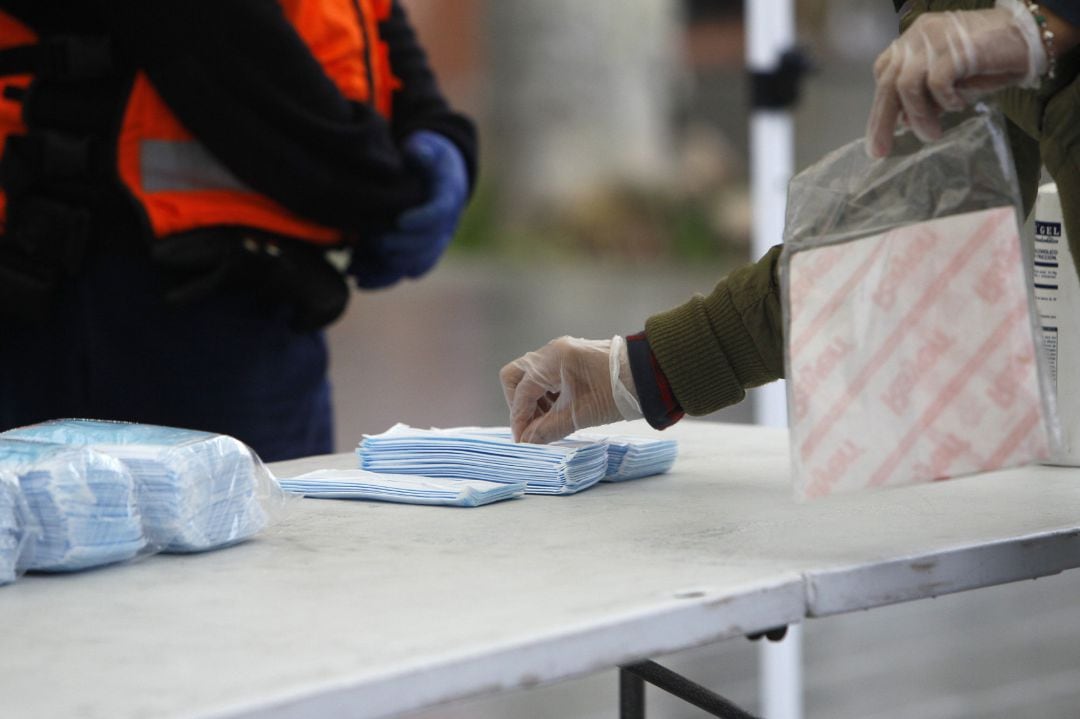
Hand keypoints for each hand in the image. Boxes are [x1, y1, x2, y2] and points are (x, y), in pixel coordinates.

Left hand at [349, 131, 468, 288]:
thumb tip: (417, 151)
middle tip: (374, 243)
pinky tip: (359, 279)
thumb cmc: (426, 157)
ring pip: (414, 264)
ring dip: (387, 269)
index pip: (440, 212)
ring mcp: (432, 243)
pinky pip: (403, 272)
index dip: (422, 220)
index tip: (400, 221)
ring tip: (356, 268)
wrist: (435, 177)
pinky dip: (383, 279)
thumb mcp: (427, 145)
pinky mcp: (417, 254)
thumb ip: (423, 149)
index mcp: (448, 195)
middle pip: (427, 244)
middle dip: (401, 246)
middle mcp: (445, 225)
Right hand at [500, 336, 640, 443]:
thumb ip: (548, 429)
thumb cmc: (617, 392)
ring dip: (533, 400)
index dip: (519, 418)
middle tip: (531, 426)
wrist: (649, 374)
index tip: (522, 440)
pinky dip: (545, 393)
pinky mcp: (571, 357)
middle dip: (519, 403)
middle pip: (516, 376)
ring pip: (530, 375)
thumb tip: (526, 442)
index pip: (522, 391)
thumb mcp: (581, 415)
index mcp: (553, 360)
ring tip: (547, 422)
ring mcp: (562, 352)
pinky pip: (546, 375)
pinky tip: (558, 410)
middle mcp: (553, 351)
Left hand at [866, 0, 1044, 157]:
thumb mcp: (950, 81)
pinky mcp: (955, 48)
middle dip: (882, 121)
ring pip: (907, 85)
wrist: (1027, 36)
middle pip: (889, 82)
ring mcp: (935, 39)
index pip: (884, 72)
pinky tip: (958, 106)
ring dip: (918, 116)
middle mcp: (918, 36)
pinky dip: (944, 101)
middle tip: (881, 150)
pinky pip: (937, 83)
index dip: (880, 104)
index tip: (880, 133)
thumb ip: (925, 96)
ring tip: (932, 134)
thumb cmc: (988, 59)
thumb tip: (904, 122)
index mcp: (913, 40)